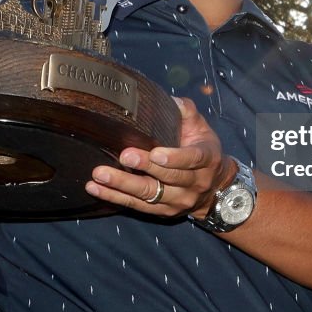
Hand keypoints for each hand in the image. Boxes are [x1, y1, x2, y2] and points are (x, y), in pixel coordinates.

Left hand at [85, 97, 235, 217]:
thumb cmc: (203, 149)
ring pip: (150, 194)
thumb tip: (170, 100)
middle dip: (145, 168)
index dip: (174, 157)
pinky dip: (115, 197)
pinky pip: (137, 206)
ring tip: (100, 175)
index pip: (192, 159)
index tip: (156, 153)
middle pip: (169, 177)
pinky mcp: (163, 211)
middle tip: (124, 156)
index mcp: (207, 159)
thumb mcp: (201, 128)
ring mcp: (179, 200)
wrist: (215, 188)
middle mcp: (195, 183)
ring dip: (123, 185)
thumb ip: (186, 112)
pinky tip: (95, 189)